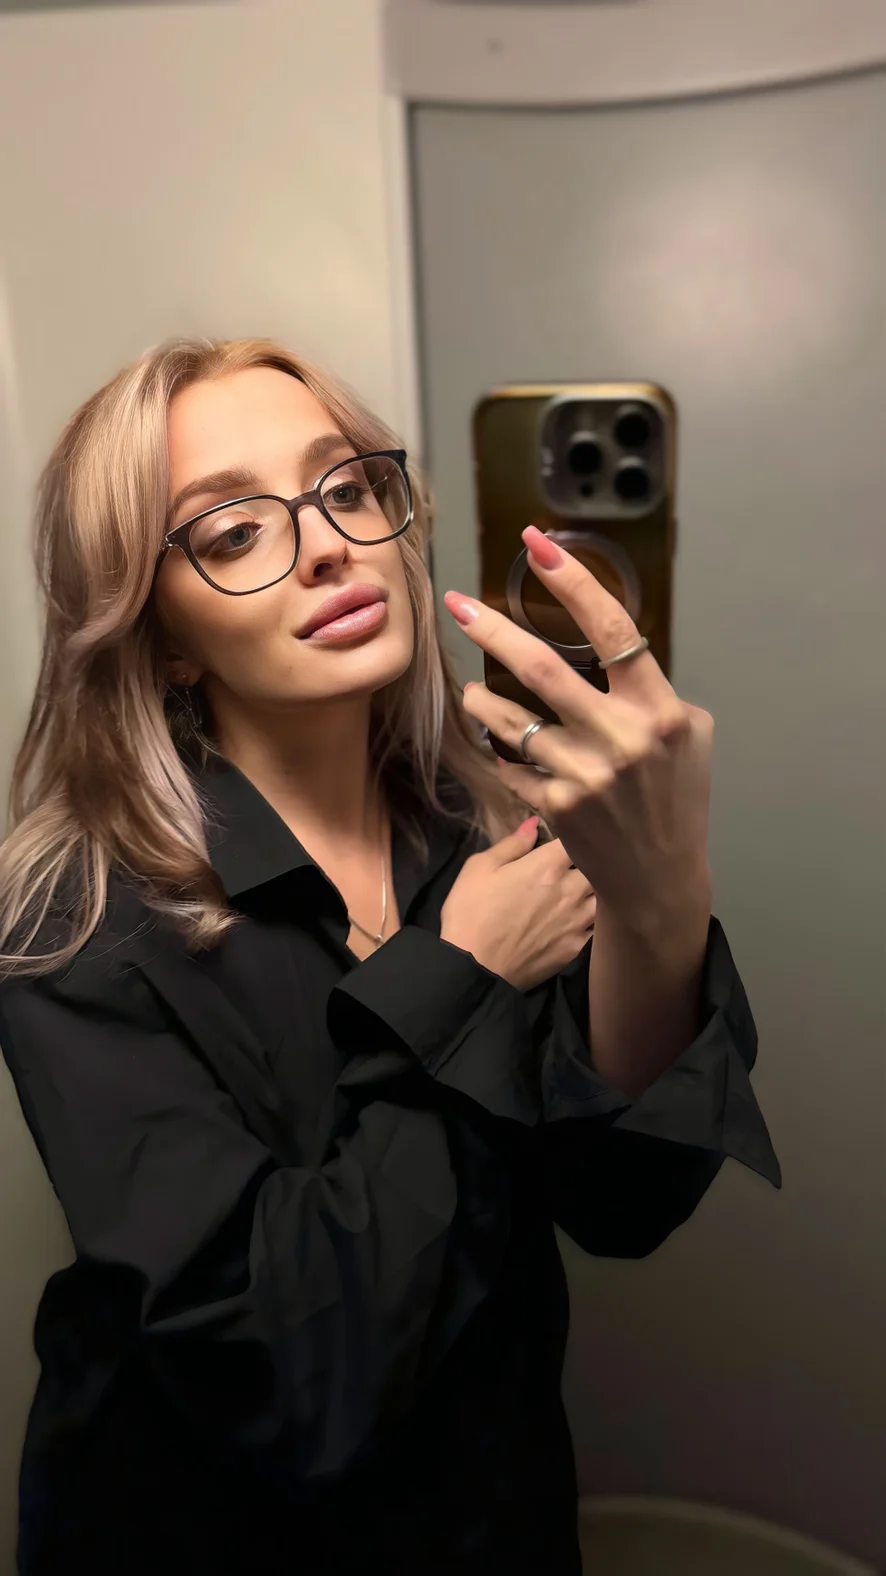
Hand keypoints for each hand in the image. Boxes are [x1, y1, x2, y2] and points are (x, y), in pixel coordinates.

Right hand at [440, 818, 596, 990]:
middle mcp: (571, 890)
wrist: (474, 970)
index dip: (573, 835)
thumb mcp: (479, 868)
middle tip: (574, 865)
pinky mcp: (577, 948)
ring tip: (580, 891)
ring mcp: (578, 921)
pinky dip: (591, 919)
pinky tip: (578, 919)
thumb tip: (534, 824)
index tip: (565, 837)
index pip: (577, 839)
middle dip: (589, 863)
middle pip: (598, 867)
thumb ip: (511, 844)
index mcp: (548, 866)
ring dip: (594, 891)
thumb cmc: (470, 913)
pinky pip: (596, 927)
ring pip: (602, 897)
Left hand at [443, 525, 712, 952]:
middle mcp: (621, 739)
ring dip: (481, 699)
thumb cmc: (676, 797)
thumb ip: (653, 692)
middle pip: (542, 667)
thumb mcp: (690, 737)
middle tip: (456, 604)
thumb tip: (609, 649)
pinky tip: (501, 745)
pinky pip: (511, 762)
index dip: (574, 582)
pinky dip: (501, 748)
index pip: (614, 630)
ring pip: (510, 718)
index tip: (538, 545)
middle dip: (492, 629)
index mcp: (660, 710)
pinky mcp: (553, 805)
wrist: (659, 878)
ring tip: (471, 690)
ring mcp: (583, 775)